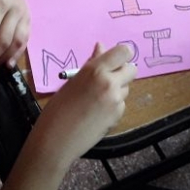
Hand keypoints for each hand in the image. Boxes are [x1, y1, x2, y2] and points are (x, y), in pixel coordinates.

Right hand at [35, 43, 136, 164]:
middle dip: (123, 72)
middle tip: (107, 79)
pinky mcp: (118, 115)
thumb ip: (91, 65)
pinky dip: (113, 105)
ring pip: (126, 87)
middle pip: (132, 69)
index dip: (122, 55)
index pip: (124, 52)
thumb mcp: (72, 81)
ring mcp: (116, 100)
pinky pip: (121, 103)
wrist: (56, 140)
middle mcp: (110, 83)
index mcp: (95, 70)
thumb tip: (101, 48)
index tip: (115, 60)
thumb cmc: (57, 108)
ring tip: (97, 99)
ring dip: (117, 89)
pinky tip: (97, 112)